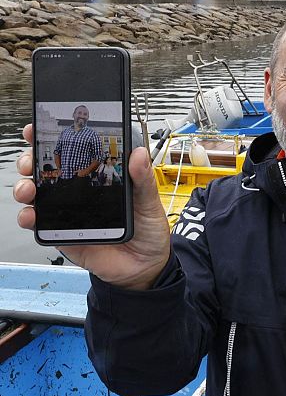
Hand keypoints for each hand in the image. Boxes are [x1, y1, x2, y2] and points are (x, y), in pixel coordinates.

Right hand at [14, 124, 170, 290]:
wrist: (145, 266)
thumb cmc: (147, 230)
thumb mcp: (150, 202)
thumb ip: (143, 180)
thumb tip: (138, 154)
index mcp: (99, 177)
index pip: (73, 153)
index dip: (52, 139)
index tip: (37, 129)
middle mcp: (79, 192)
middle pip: (46, 170)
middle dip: (31, 160)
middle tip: (30, 160)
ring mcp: (68, 212)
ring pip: (37, 194)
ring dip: (25, 187)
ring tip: (29, 189)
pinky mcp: (63, 234)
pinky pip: (40, 224)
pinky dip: (29, 218)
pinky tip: (32, 215)